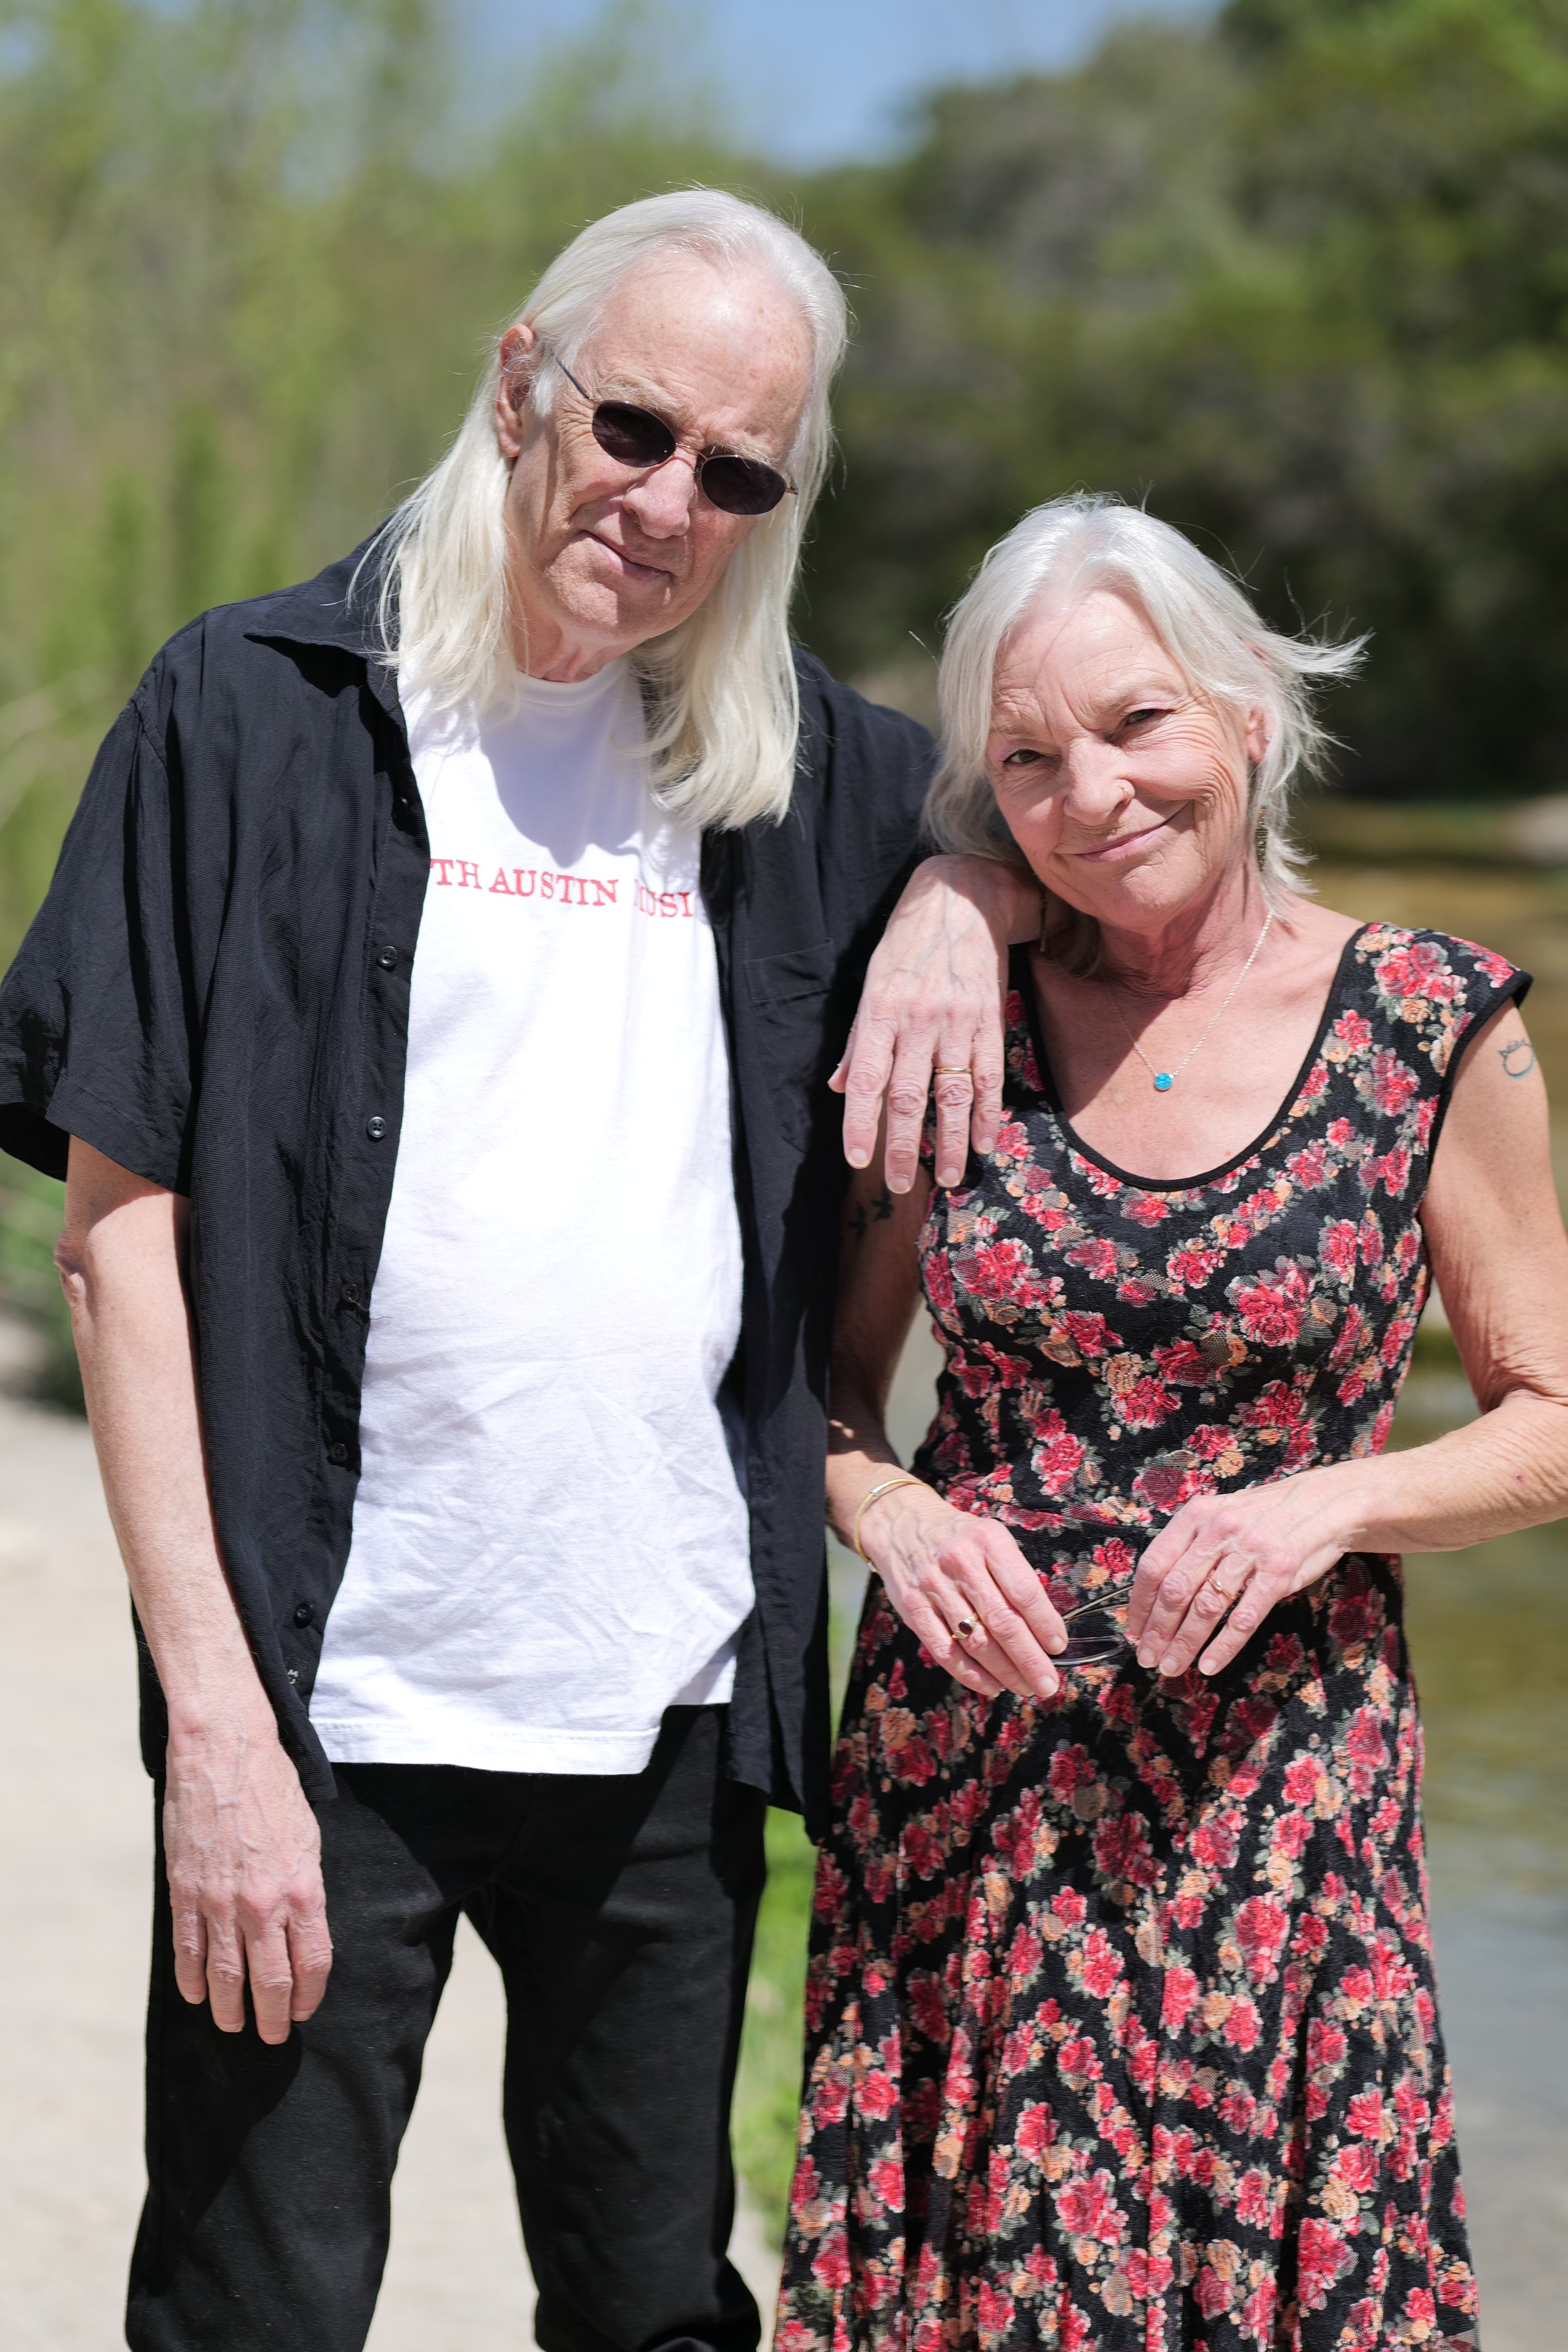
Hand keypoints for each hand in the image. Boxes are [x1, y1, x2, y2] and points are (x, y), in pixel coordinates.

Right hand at [162, 1719, 331, 2044]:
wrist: (225, 1751)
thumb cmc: (274, 1788)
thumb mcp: (310, 1838)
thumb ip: (305, 1890)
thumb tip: (302, 1932)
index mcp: (303, 1890)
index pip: (312, 1964)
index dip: (308, 1996)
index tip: (304, 2011)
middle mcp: (263, 1905)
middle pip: (270, 1982)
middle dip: (272, 2018)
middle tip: (270, 2036)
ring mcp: (220, 1902)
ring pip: (225, 1977)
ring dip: (230, 2010)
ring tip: (234, 2026)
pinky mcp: (186, 1892)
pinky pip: (188, 1951)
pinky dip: (192, 1980)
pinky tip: (197, 1996)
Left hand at [833, 855, 1040, 1193]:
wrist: (964, 898)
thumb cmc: (908, 944)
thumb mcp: (871, 982)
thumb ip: (859, 1040)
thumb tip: (842, 1088)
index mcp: (880, 1011)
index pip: (868, 1079)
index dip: (861, 1124)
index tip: (858, 1160)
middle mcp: (918, 1020)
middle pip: (909, 1096)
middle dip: (903, 1147)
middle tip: (898, 1184)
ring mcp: (957, 1021)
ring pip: (953, 1094)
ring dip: (950, 1141)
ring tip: (947, 1178)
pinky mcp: (990, 1019)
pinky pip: (989, 1075)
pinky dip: (987, 1113)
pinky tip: (983, 1142)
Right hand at [859, 1483, 1066, 1699]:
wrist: (900, 1524)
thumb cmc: (959, 1537)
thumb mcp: (991, 1538)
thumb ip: (1014, 1575)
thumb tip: (1044, 1628)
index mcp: (988, 1540)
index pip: (1023, 1591)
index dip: (1044, 1624)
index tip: (1058, 1647)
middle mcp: (960, 1562)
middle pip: (1002, 1622)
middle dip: (1030, 1659)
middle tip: (1047, 1684)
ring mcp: (933, 1587)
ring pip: (975, 1641)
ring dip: (1004, 1671)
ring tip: (1025, 1686)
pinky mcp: (913, 1609)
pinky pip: (945, 1651)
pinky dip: (971, 1674)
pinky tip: (991, 1685)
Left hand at [1125, 1473, 1356, 1678]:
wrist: (1325, 1503)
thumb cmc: (1266, 1516)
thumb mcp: (1222, 1515)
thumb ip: (1192, 1547)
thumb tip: (1157, 1596)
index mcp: (1197, 1515)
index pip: (1154, 1564)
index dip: (1139, 1603)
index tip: (1133, 1630)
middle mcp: (1219, 1530)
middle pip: (1174, 1590)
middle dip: (1156, 1630)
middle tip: (1147, 1657)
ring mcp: (1250, 1551)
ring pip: (1206, 1607)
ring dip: (1184, 1643)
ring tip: (1171, 1666)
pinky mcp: (1278, 1573)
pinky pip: (1243, 1617)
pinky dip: (1223, 1646)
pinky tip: (1209, 1665)